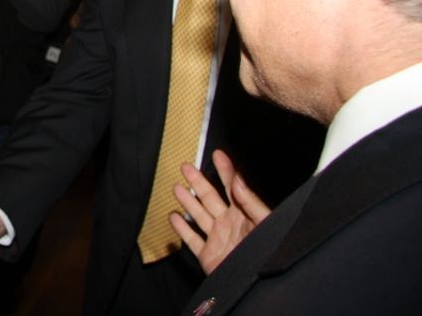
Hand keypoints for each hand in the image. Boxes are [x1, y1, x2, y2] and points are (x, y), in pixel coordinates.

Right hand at [170, 149, 270, 273]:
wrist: (257, 287)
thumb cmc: (268, 254)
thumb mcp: (264, 224)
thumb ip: (251, 202)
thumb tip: (238, 179)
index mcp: (244, 215)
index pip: (233, 187)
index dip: (226, 170)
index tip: (218, 154)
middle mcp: (229, 224)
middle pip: (209, 198)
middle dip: (198, 181)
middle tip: (186, 166)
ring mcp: (218, 239)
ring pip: (198, 215)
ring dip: (187, 201)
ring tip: (177, 187)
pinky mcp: (208, 256)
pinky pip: (192, 240)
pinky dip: (181, 229)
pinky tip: (173, 217)